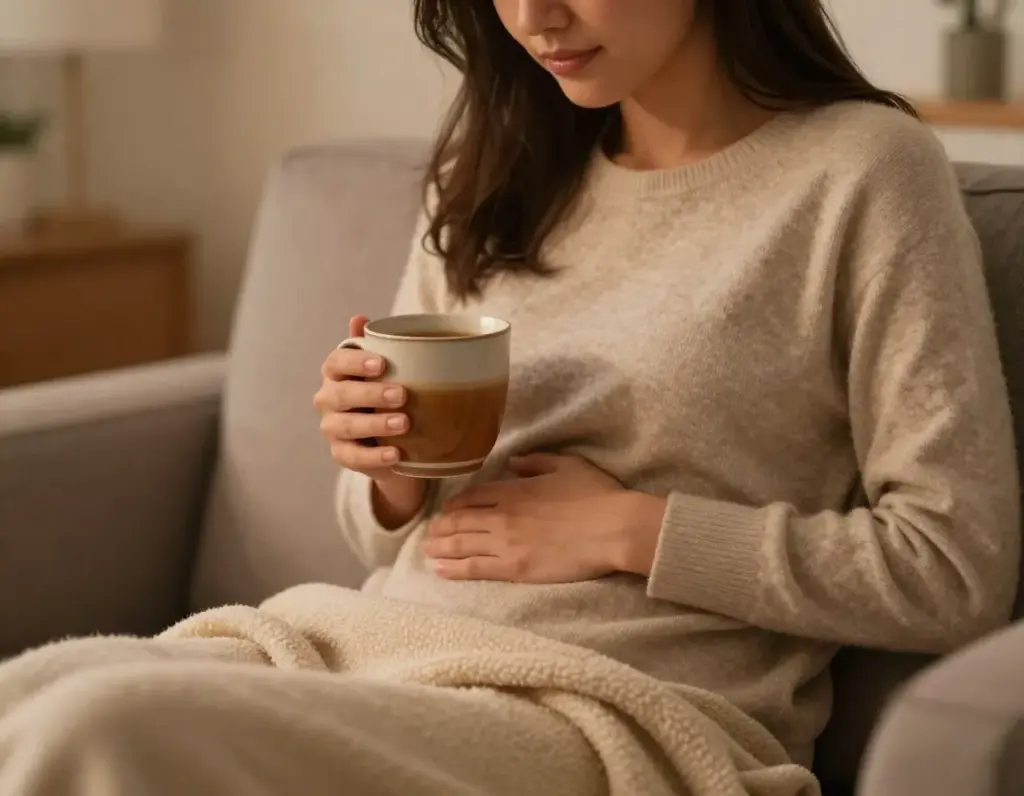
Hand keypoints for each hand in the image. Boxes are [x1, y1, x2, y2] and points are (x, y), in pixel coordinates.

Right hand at [314, 315, 423, 526]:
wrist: (391, 437)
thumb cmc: (386, 393)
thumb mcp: (386, 370)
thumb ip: (376, 344)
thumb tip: (359, 317)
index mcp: (337, 373)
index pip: (336, 362)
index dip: (356, 362)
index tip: (383, 364)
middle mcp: (328, 399)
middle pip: (341, 395)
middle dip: (371, 394)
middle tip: (402, 394)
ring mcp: (332, 428)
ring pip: (346, 426)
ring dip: (375, 424)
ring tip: (404, 423)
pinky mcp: (342, 455)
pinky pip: (354, 457)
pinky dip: (375, 457)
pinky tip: (396, 454)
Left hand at [423, 453, 638, 582]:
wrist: (614, 528)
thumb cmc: (597, 495)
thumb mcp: (567, 465)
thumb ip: (536, 461)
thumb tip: (514, 461)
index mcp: (514, 490)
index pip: (473, 496)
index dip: (456, 504)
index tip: (447, 509)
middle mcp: (503, 515)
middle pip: (460, 520)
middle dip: (441, 526)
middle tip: (429, 532)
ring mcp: (506, 543)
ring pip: (461, 544)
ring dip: (440, 546)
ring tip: (427, 550)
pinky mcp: (515, 569)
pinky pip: (475, 568)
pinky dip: (453, 568)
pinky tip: (439, 569)